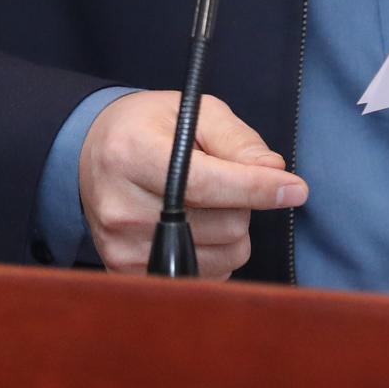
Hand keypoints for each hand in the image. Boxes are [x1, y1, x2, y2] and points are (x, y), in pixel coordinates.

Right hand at [77, 89, 306, 275]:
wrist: (91, 155)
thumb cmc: (149, 128)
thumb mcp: (194, 111)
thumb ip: (237, 139)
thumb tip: (275, 172)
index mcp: (133, 154)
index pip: (207, 183)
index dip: (257, 188)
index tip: (296, 189)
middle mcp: (121, 205)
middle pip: (224, 224)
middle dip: (242, 201)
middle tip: (221, 178)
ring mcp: (122, 246)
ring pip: (223, 255)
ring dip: (232, 229)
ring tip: (204, 202)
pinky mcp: (128, 271)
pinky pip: (205, 276)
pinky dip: (216, 253)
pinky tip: (194, 227)